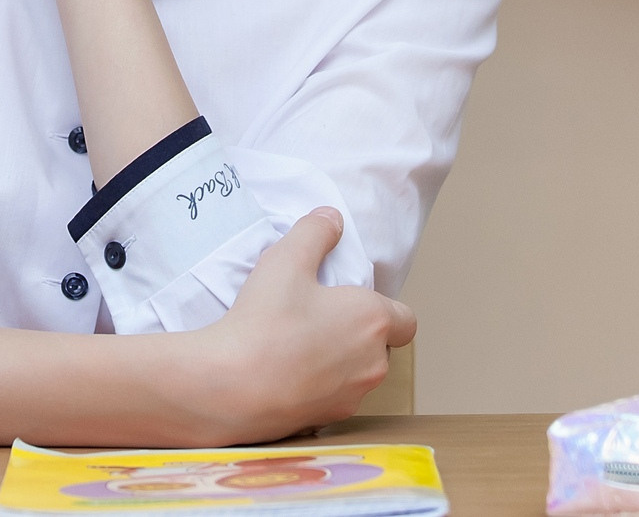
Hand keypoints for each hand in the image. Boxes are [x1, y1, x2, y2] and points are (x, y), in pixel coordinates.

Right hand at [192, 208, 415, 441]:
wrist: (233, 386)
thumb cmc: (265, 321)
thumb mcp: (286, 260)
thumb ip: (314, 233)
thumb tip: (332, 218)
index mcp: (373, 321)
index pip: (405, 320)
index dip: (383, 309)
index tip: (348, 301)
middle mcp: (374, 362)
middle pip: (381, 347)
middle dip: (358, 333)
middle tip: (318, 317)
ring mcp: (353, 396)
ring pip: (358, 374)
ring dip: (340, 361)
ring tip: (298, 345)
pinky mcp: (330, 420)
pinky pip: (334, 397)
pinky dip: (319, 386)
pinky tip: (285, 374)